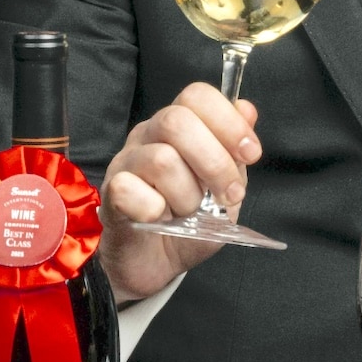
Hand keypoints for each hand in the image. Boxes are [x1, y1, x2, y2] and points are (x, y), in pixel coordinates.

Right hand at [99, 83, 261, 300]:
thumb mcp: (225, 190)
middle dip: (215, 162)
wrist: (156, 265)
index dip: (228, 121)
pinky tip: (159, 220)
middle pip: (177, 121)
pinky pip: (131, 190)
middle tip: (229, 194)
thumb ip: (236, 153)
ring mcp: (125, 162)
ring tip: (188, 214)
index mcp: (177, 126)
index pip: (196, 96)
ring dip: (187, 195)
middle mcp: (148, 136)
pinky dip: (155, 210)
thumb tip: (247, 108)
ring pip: (161, 160)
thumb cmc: (190, 225)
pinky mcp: (110, 193)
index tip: (251, 153)